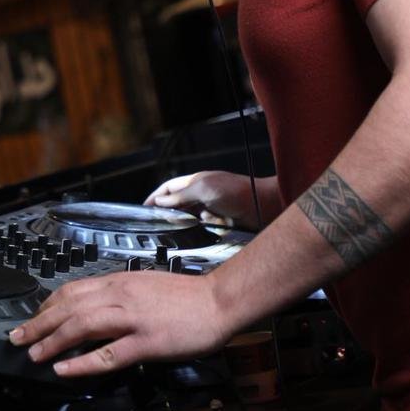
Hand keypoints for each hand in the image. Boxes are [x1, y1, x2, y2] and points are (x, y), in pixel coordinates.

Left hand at [8, 271, 230, 376]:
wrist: (219, 300)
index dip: (46, 306)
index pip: (72, 290)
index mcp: (119, 281)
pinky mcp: (147, 342)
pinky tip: (65, 369)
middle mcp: (120, 296)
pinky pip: (108, 353)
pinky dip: (82, 362)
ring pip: (81, 326)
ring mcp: (132, 319)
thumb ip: (117, 295)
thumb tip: (92, 307)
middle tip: (18, 337)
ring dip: (52, 340)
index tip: (32, 319)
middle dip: (38, 323)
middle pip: (69, 306)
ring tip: (34, 353)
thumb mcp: (143, 285)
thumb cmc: (185, 296)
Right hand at [144, 171, 267, 228]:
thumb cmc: (237, 191)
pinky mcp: (221, 223)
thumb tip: (161, 201)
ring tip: (190, 226)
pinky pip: (205, 229)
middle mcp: (202, 195)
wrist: (265, 207)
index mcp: (195, 182)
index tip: (144, 208)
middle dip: (172, 214)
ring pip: (191, 219)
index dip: (155, 197)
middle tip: (162, 224)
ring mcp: (212, 209)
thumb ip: (180, 196)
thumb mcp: (203, 189)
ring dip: (190, 223)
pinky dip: (206, 229)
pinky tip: (213, 226)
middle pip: (178, 205)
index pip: (168, 188)